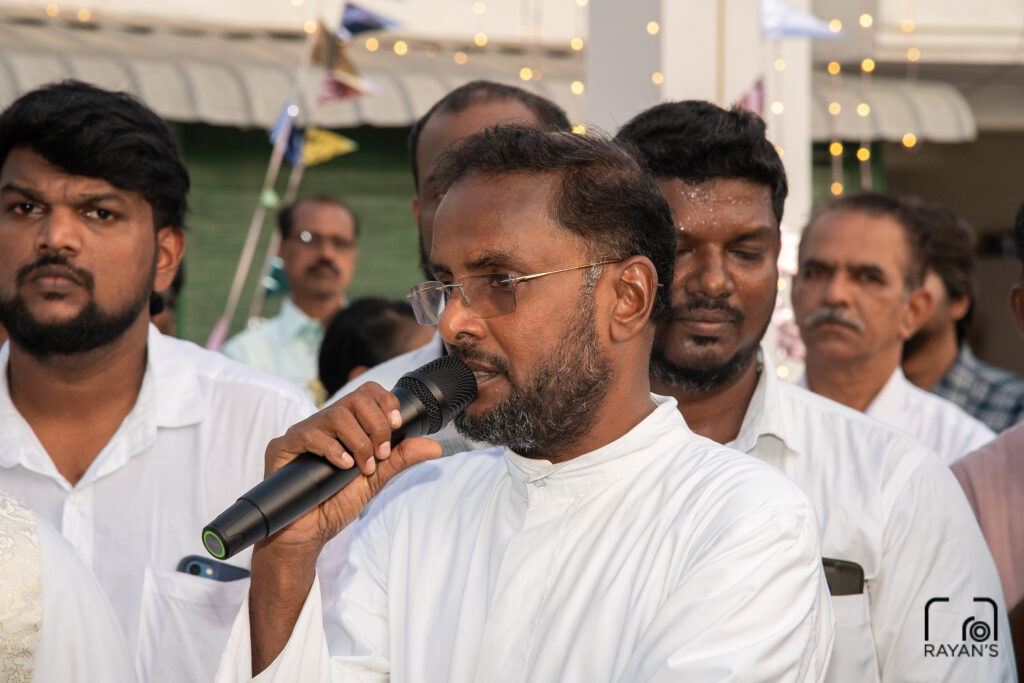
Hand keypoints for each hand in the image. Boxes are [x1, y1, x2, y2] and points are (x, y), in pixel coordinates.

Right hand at [248, 381, 443, 673]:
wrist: (307, 534)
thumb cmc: (336, 504)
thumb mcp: (375, 479)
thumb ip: (400, 458)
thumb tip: (436, 446)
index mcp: (345, 425)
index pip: (366, 392)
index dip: (385, 402)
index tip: (397, 425)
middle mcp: (323, 423)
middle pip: (355, 398)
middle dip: (376, 425)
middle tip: (379, 455)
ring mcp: (302, 433)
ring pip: (336, 414)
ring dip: (358, 441)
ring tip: (362, 467)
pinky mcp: (281, 447)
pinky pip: (309, 434)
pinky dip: (333, 449)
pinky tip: (343, 466)